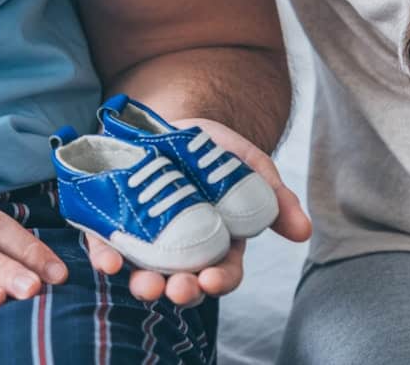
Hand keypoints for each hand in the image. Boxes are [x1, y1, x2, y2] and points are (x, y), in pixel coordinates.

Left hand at [79, 117, 311, 305]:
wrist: (170, 118)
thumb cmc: (214, 150)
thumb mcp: (250, 167)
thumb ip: (275, 198)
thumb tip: (303, 231)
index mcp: (217, 242)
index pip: (222, 272)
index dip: (220, 280)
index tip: (213, 281)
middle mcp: (181, 250)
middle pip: (183, 281)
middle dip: (180, 291)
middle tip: (177, 289)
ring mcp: (145, 239)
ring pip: (145, 273)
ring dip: (144, 285)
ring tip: (144, 286)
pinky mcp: (113, 223)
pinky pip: (107, 246)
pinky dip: (106, 258)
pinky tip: (109, 261)